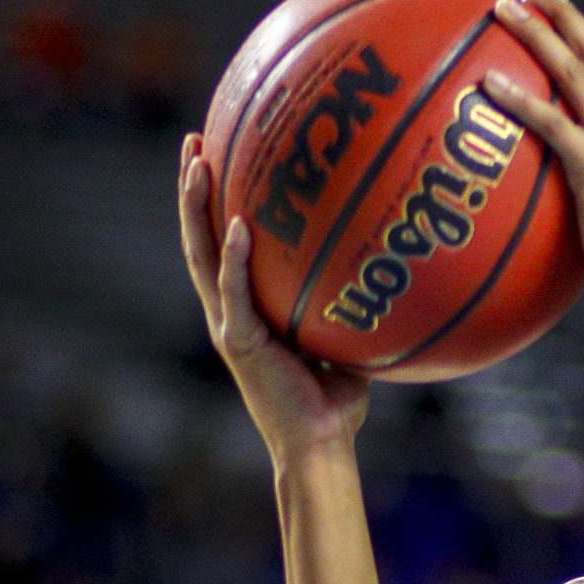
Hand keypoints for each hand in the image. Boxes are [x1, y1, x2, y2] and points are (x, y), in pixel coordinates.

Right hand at [178, 133, 370, 464]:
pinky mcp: (240, 343)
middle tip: (195, 138)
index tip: (219, 154)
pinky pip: (234, 291)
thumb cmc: (337, 402)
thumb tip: (389, 265)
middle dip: (194, 188)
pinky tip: (239, 224)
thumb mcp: (345, 341)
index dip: (217, 202)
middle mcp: (230, 311)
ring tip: (197, 161)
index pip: (224, 243)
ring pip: (202, 255)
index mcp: (248, 309)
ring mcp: (229, 325)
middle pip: (201, 237)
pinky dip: (234, 258)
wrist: (320, 445)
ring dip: (197, 208)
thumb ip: (350, 304)